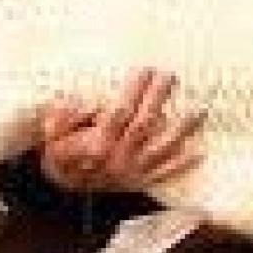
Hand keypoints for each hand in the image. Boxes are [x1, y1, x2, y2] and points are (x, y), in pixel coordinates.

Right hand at [38, 68, 203, 192]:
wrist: (63, 184)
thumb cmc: (60, 149)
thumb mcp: (52, 131)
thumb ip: (64, 116)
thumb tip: (85, 100)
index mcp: (97, 143)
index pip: (119, 112)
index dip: (134, 90)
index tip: (144, 69)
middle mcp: (118, 158)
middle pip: (144, 124)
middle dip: (159, 97)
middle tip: (169, 75)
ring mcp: (131, 172)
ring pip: (162, 149)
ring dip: (182, 130)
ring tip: (200, 109)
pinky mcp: (139, 181)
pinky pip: (164, 174)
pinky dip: (181, 165)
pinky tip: (200, 152)